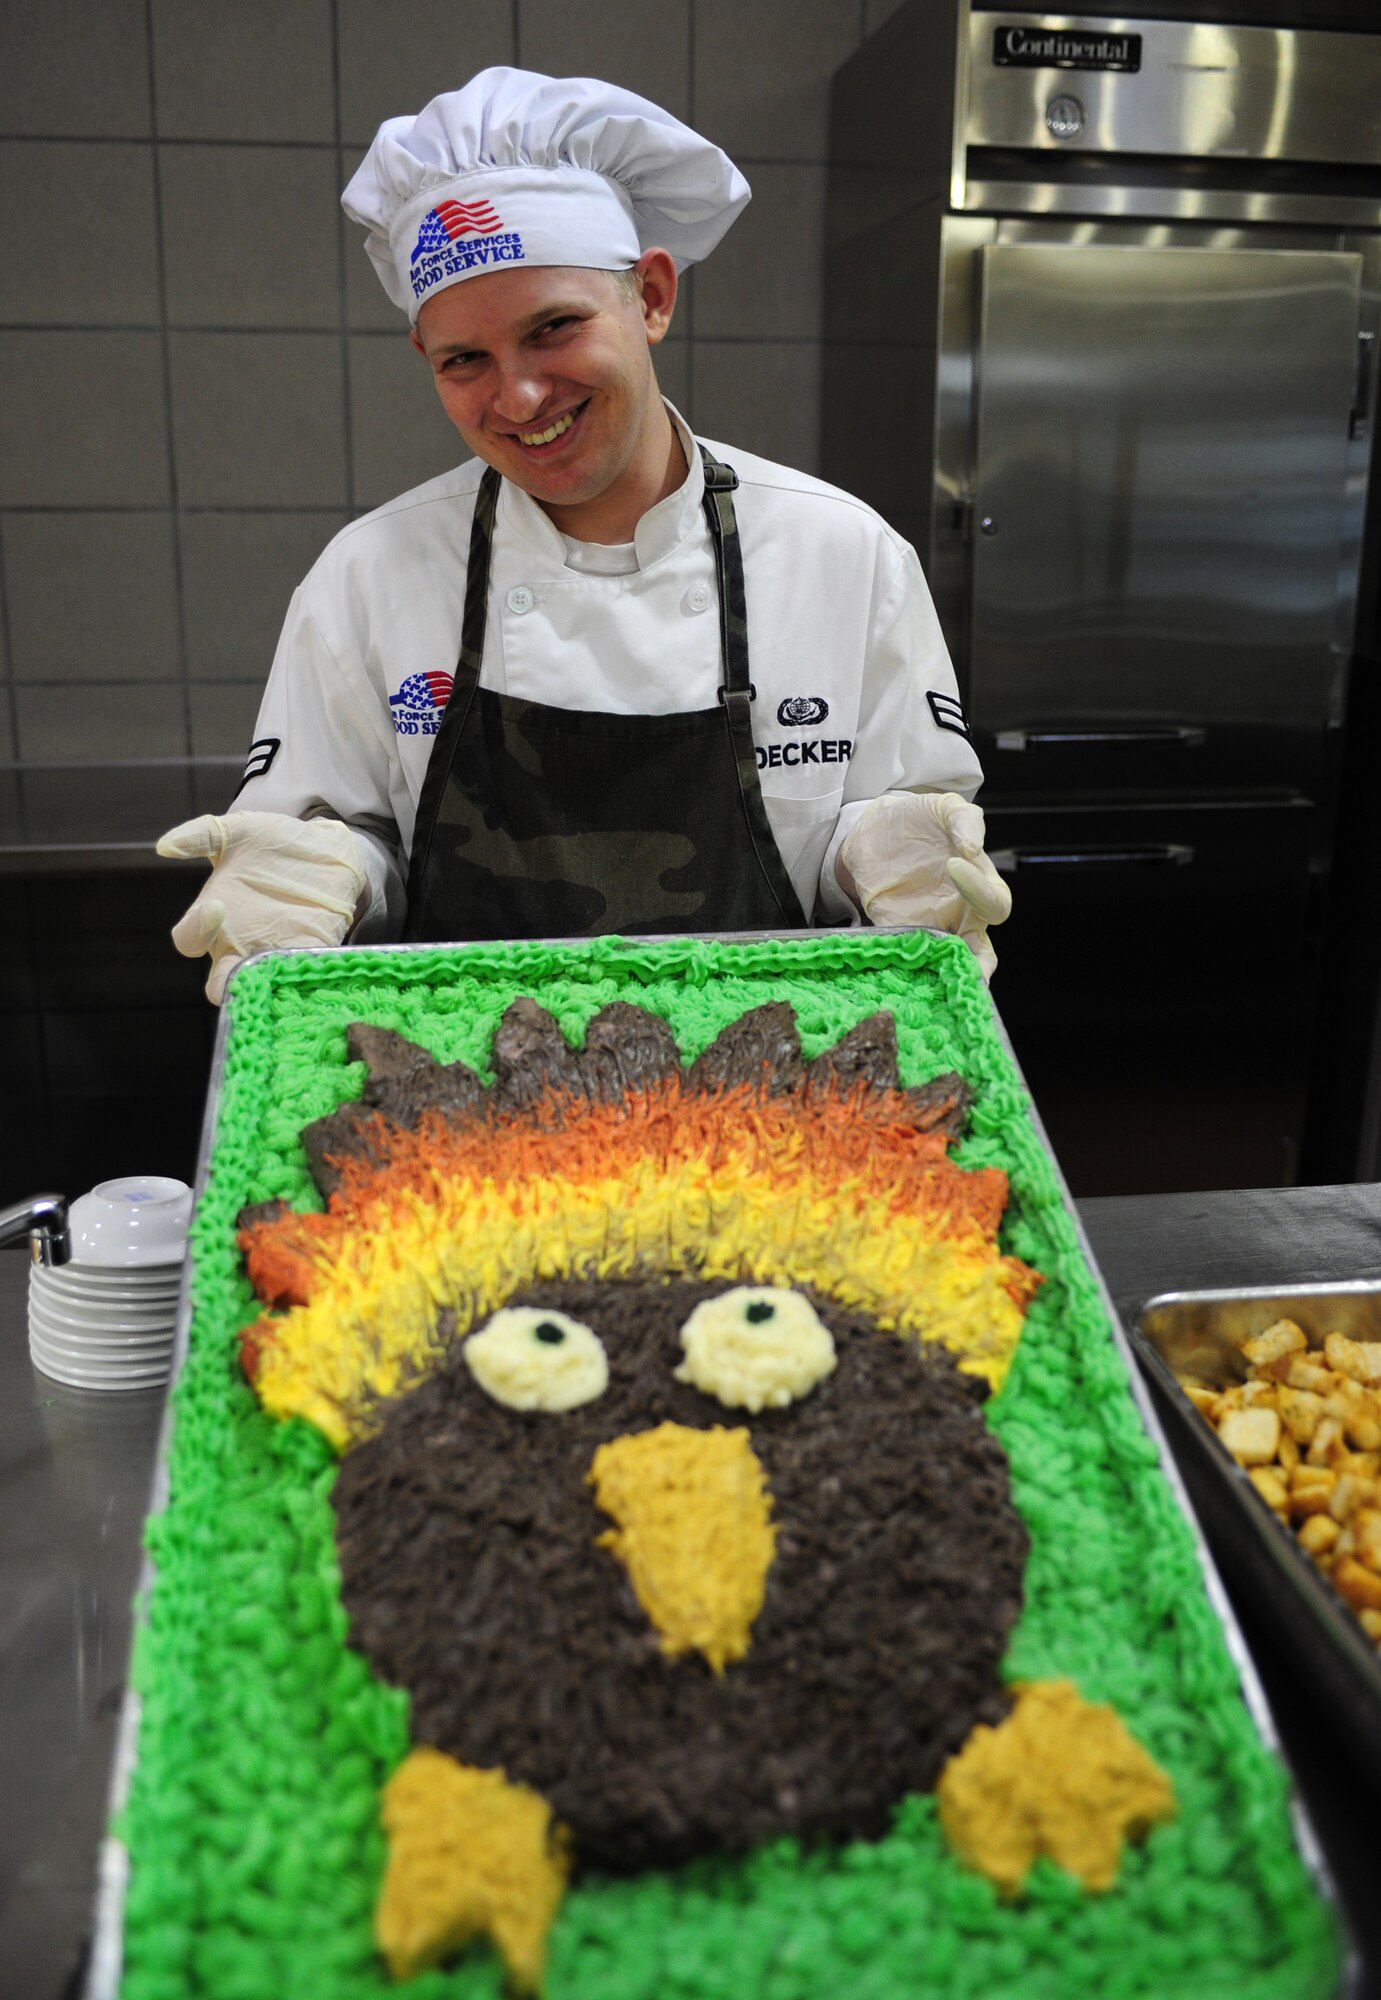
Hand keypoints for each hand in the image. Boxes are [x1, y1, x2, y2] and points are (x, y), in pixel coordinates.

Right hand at [157, 811, 367, 1003]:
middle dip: (226, 985)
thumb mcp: (238, 831)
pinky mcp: (310, 950)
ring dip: (265, 987)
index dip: (195, 930)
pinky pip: (300, 975)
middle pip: (221, 983)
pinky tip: (304, 970)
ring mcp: (275, 950)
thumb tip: (165, 846)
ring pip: (261, 987)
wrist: (325, 846)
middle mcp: (241, 942)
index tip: (215, 906)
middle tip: (240, 972)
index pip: (188, 941)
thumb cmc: (274, 841)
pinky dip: (300, 979)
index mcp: (214, 918)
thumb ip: (201, 835)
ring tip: (273, 975)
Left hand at [837, 792, 1011, 979]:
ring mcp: (927, 927)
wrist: (872, 828)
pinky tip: (898, 971)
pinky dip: (904, 967)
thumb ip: (965, 821)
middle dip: (980, 966)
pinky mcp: (895, 932)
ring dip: (942, 974)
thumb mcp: (944, 807)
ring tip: (936, 983)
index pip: (995, 903)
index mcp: (979, 886)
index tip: (953, 863)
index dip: (979, 889)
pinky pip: (905, 957)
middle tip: (973, 973)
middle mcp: (958, 914)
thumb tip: (972, 849)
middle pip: (981, 953)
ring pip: (945, 964)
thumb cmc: (918, 820)